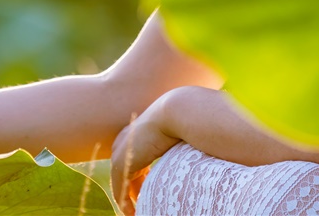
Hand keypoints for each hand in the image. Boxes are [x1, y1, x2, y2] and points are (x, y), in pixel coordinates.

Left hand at [110, 90, 182, 215]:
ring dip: (129, 200)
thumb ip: (182, 142)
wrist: (176, 113)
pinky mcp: (119, 162)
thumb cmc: (186, 120)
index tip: (148, 191)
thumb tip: (198, 152)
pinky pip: (119, 189)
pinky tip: (134, 214)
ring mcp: (121, 151)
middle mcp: (126, 139)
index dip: (140, 178)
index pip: (135, 159)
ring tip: (139, 213)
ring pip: (121, 182)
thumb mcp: (181, 134)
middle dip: (133, 190)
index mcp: (138, 131)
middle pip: (125, 171)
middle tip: (141, 206)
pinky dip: (125, 203)